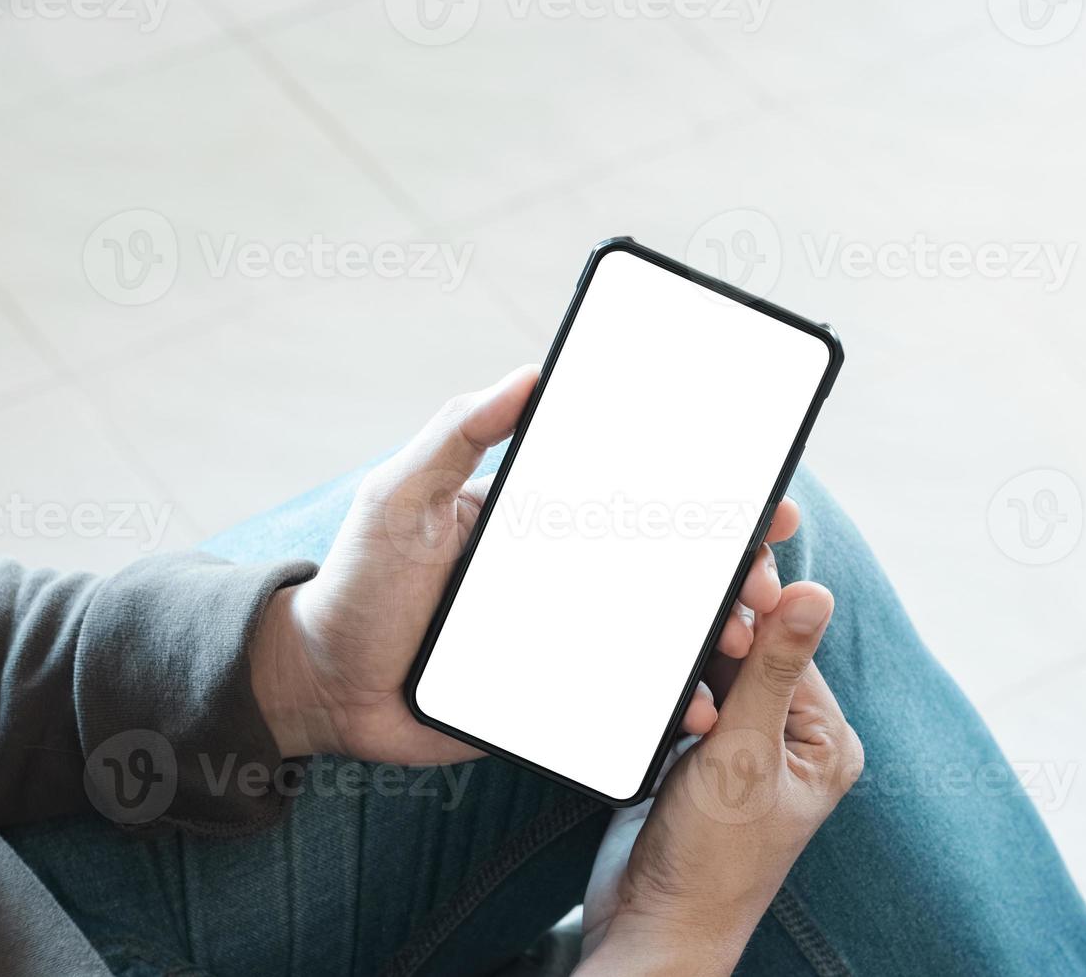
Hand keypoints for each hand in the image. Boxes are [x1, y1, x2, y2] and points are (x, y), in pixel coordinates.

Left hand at [249, 365, 806, 762]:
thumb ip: (455, 433)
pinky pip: (629, 700)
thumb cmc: (357, 584)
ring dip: (716, 637)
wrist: (320, 689)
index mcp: (550, 523)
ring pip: (666, 636)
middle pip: (677, 571)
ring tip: (735, 643)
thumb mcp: (400, 497)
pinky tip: (694, 710)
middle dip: (737, 574)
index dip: (712, 502)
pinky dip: (670, 706)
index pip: (647, 502)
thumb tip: (525, 375)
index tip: (765, 501)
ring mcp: (574, 637)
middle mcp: (575, 577)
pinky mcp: (561, 697)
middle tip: (764, 583)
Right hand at [576, 582, 863, 974]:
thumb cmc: (714, 859)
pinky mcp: (694, 761)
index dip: (757, 623)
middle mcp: (790, 741)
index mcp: (826, 740)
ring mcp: (740, 751)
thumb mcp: (747, 755)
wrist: (652, 926)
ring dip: (688, 688)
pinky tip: (661, 729)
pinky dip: (668, 708)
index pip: (793, 649)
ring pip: (711, 680)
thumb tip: (814, 592)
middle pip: (751, 660)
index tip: (722, 610)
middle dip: (716, 660)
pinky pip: (682, 708)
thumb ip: (774, 671)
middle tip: (695, 689)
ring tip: (685, 733)